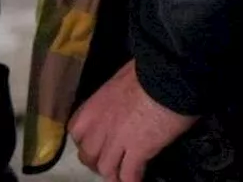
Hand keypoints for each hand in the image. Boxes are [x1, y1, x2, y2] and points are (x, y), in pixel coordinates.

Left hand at [68, 60, 197, 181]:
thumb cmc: (146, 71)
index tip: (96, 144)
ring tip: (122, 177)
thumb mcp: (120, 80)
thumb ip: (115, 96)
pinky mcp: (138, 151)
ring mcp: (116, 140)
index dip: (85, 141)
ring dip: (113, 174)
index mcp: (93, 105)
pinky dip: (131, 181)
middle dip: (96, 162)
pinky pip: (129, 175)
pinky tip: (137, 180)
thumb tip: (123, 98)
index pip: (76, 131)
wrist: (166, 75)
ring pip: (105, 168)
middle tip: (109, 164)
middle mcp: (99, 125)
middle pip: (87, 154)